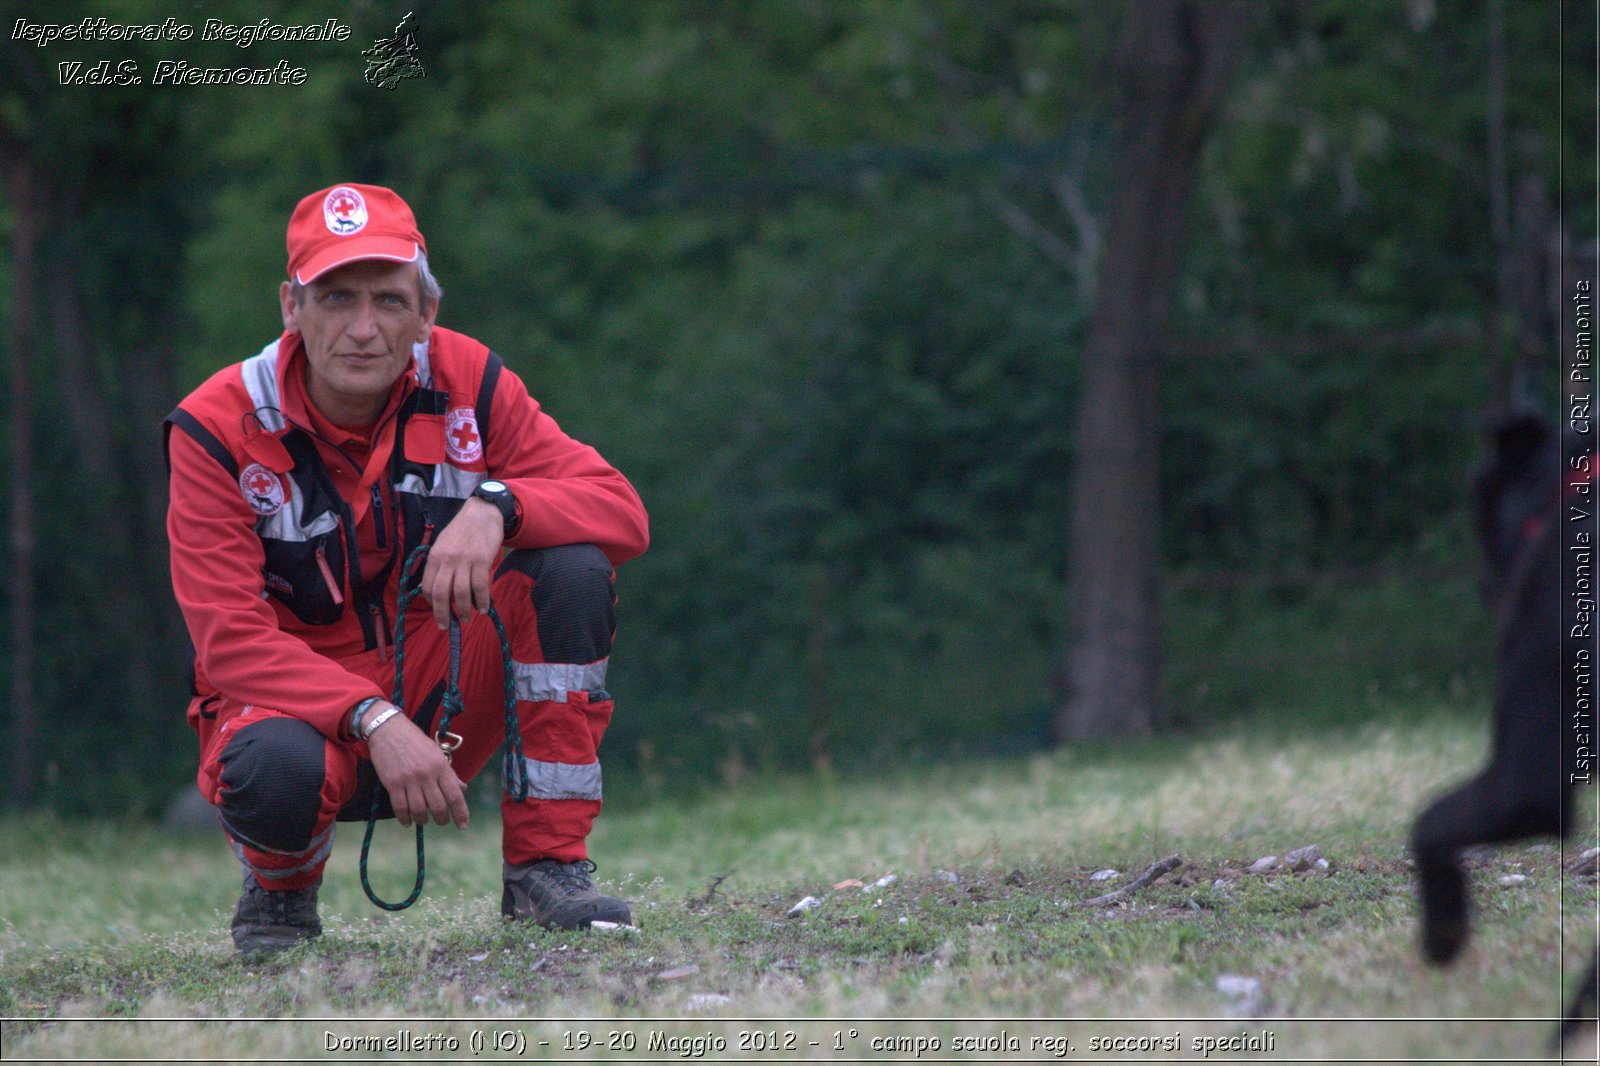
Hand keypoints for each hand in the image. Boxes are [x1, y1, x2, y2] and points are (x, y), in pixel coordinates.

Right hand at [364, 707, 469, 828]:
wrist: (388, 729)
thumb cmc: (415, 741)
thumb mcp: (436, 754)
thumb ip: (449, 774)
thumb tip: (463, 789)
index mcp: (441, 767)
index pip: (455, 795)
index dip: (461, 813)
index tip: (463, 825)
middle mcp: (427, 775)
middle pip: (438, 806)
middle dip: (442, 819)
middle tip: (441, 821)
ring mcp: (409, 780)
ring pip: (419, 810)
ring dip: (423, 820)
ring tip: (424, 820)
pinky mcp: (392, 783)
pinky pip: (400, 808)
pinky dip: (405, 818)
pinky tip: (407, 821)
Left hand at [420, 497, 504, 628]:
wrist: (482, 512)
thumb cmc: (462, 529)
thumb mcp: (443, 544)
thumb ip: (439, 564)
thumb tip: (438, 587)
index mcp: (435, 557)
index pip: (428, 586)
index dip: (431, 602)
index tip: (438, 609)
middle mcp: (447, 560)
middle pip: (441, 593)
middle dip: (442, 614)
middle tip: (446, 626)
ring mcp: (465, 560)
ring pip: (461, 593)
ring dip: (463, 610)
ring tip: (467, 619)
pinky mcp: (482, 561)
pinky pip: (480, 586)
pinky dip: (482, 601)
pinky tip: (484, 608)